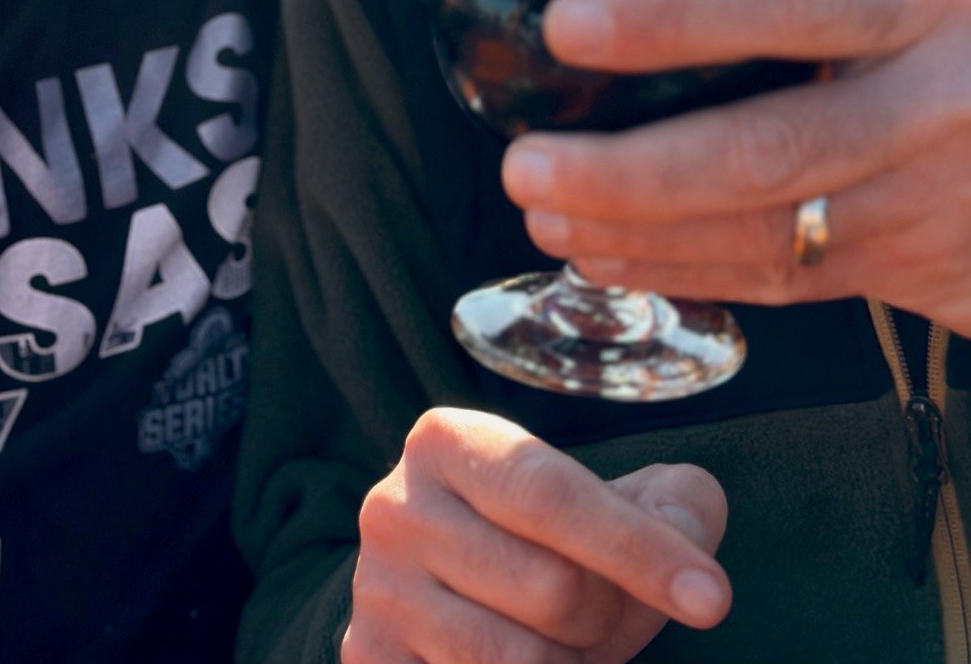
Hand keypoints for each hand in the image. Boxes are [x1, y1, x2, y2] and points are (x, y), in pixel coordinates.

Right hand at [342, 408, 728, 662]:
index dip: (640, 548)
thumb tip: (692, 564)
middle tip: (603, 611)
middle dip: (606, 617)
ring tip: (564, 643)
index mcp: (446, 441)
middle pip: (551, 591)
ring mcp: (377, 596)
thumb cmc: (550, 537)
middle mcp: (396, 510)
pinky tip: (534, 661)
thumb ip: (675, 506)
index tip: (712, 599)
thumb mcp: (612, 497)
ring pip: (521, 663)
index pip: (553, 495)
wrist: (448, 582)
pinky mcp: (370, 663)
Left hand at [504, 0, 970, 329]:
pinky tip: (608, 259)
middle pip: (767, 148)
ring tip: (544, 213)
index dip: (677, 14)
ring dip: (639, 235)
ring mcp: (930, 203)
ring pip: (766, 234)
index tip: (567, 24)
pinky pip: (787, 283)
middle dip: (630, 172)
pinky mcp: (921, 274)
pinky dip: (687, 275)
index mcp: (922, 2)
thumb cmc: (966, 43)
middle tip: (525, 166)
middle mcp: (931, 106)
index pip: (791, 0)